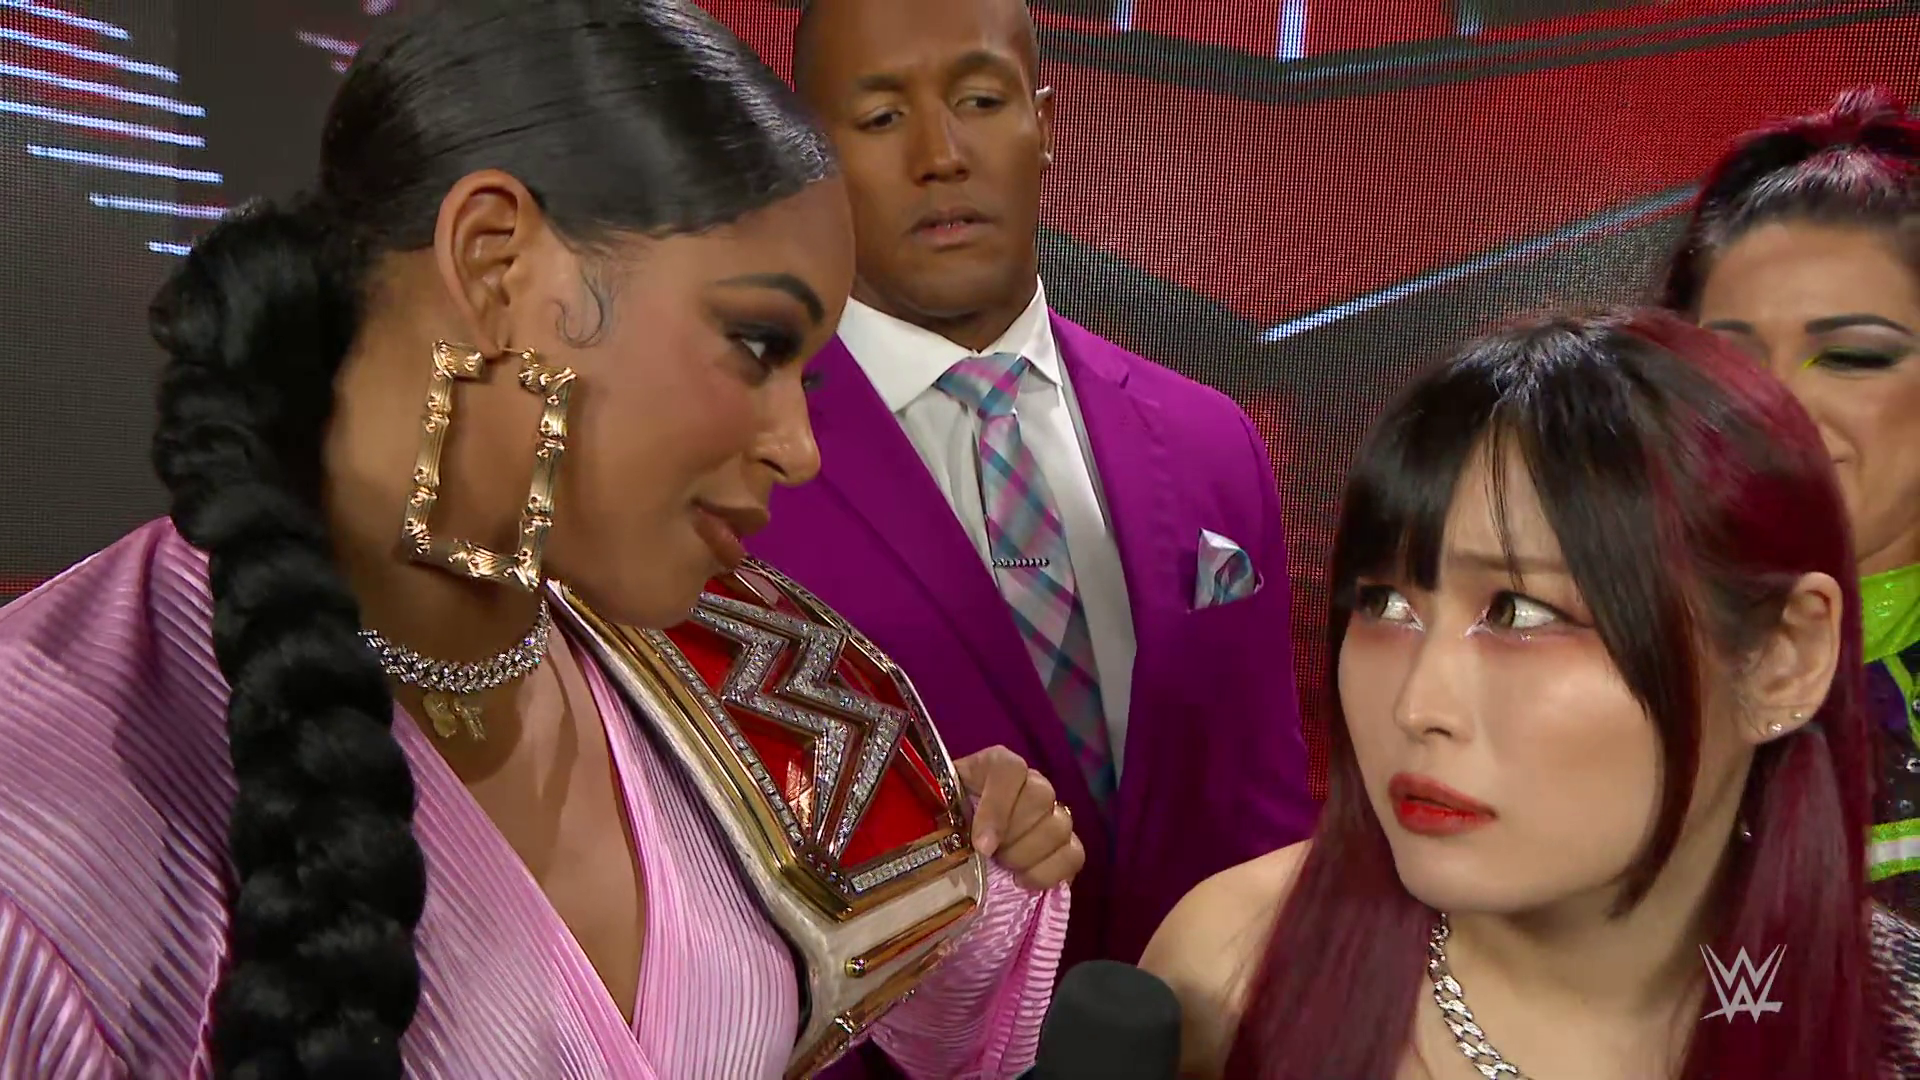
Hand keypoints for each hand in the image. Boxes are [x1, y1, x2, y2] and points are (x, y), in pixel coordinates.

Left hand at [954, 745, 1084, 890]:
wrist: (961, 839)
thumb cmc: (948, 819)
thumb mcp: (938, 807)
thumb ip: (941, 809)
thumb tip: (946, 833)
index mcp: (997, 765)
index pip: (1009, 770)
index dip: (998, 808)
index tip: (982, 845)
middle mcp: (1032, 782)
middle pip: (1041, 797)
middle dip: (1013, 837)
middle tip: (990, 857)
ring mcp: (1054, 811)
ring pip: (1059, 827)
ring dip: (1027, 855)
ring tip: (1004, 867)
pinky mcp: (1067, 843)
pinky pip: (1074, 855)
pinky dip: (1049, 873)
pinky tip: (1023, 880)